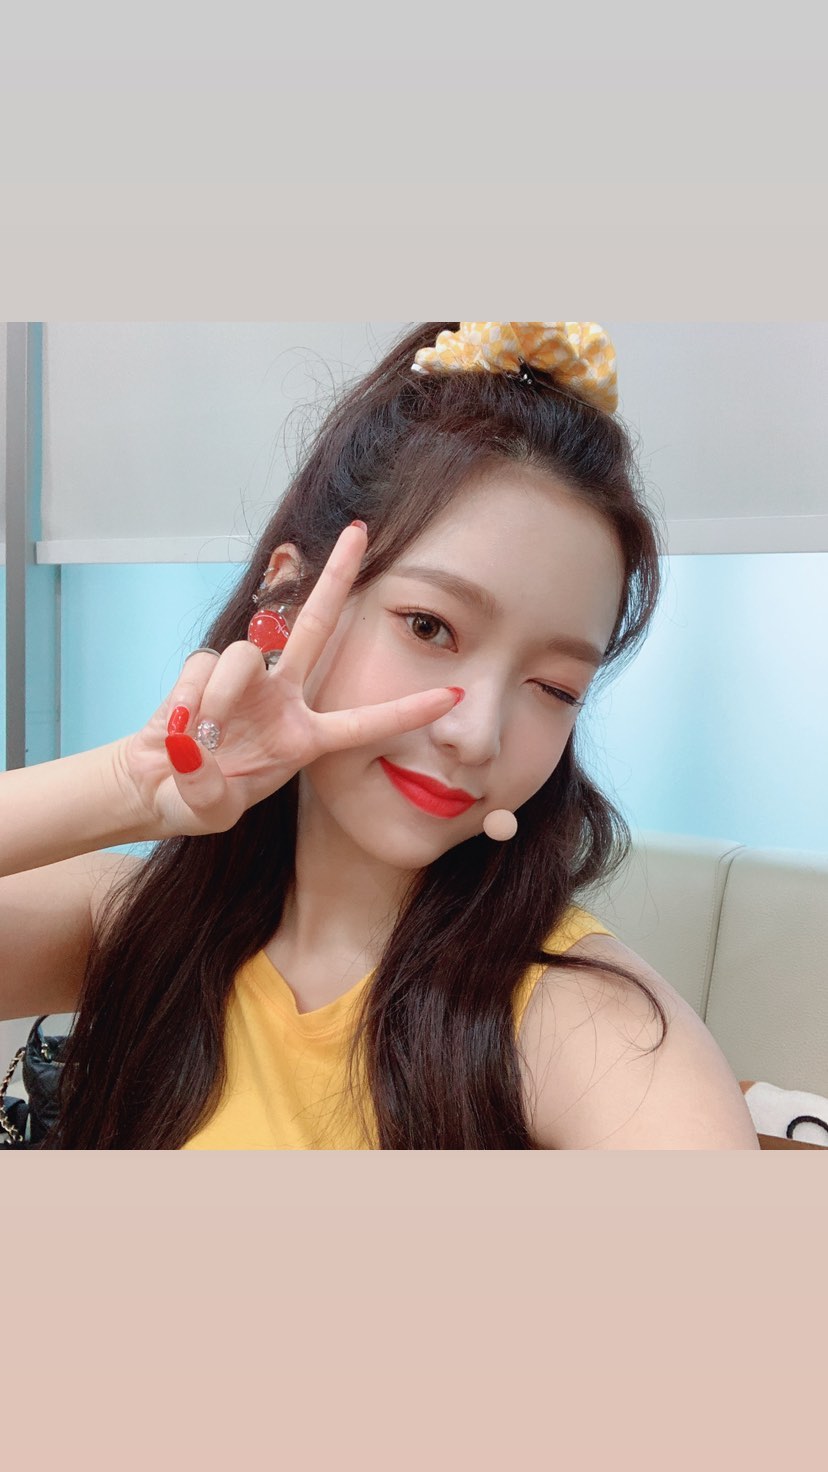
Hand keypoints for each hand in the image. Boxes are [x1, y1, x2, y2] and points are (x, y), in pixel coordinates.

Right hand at [118, 523, 462, 837]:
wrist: (152, 788)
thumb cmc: (194, 802)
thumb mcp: (209, 812)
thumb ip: (207, 790)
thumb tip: (194, 745)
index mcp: (304, 740)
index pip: (364, 724)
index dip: (408, 712)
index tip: (455, 696)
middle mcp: (283, 699)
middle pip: (317, 626)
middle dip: (336, 577)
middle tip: (360, 531)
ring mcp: (245, 681)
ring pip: (243, 655)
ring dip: (221, 693)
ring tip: (203, 735)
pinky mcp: (205, 671)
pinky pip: (202, 667)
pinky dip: (189, 697)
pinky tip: (179, 726)